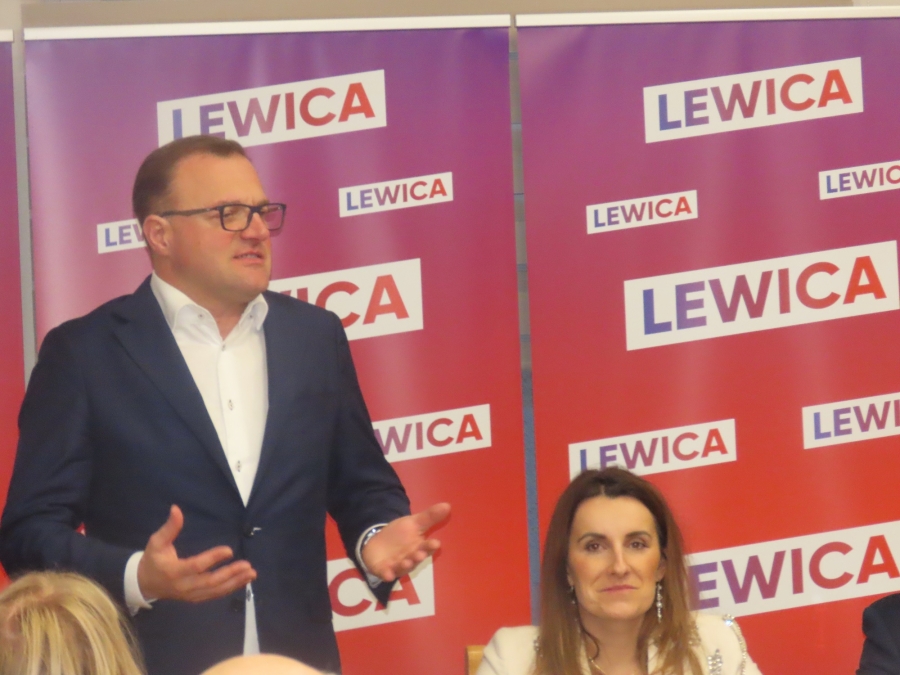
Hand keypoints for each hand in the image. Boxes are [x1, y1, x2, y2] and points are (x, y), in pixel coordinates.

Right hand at [137, 505, 256, 602]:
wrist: (145, 584)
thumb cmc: (153, 559)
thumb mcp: (157, 542)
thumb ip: (169, 527)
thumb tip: (176, 508)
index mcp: (173, 571)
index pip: (196, 566)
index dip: (212, 558)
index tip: (229, 550)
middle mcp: (183, 586)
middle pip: (209, 582)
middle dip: (230, 574)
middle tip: (247, 565)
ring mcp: (190, 595)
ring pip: (215, 591)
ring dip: (235, 582)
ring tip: (251, 573)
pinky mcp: (195, 598)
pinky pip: (214, 595)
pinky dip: (230, 588)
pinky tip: (244, 580)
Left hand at [361, 502, 450, 581]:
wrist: (378, 543)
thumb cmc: (399, 535)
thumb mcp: (413, 522)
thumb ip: (429, 516)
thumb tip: (447, 505)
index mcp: (419, 547)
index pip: (427, 547)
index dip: (431, 546)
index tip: (436, 543)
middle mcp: (411, 559)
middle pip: (416, 559)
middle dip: (418, 557)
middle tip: (420, 555)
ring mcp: (397, 566)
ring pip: (403, 567)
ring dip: (405, 566)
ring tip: (406, 562)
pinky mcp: (384, 570)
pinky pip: (386, 573)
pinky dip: (387, 574)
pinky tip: (388, 574)